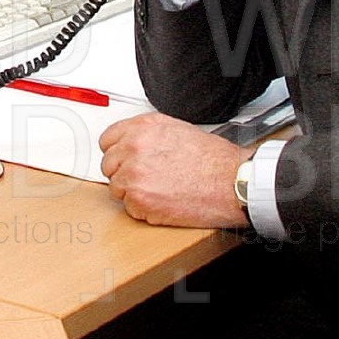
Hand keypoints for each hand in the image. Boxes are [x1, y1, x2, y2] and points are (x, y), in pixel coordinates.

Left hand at [98, 111, 250, 228]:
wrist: (231, 182)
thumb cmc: (213, 160)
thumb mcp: (178, 130)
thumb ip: (148, 135)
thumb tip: (132, 144)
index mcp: (143, 128)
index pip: (107, 140)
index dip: (117, 153)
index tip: (123, 160)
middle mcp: (134, 148)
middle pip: (108, 166)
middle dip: (124, 174)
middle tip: (147, 179)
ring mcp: (134, 174)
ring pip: (117, 189)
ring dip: (134, 193)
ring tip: (160, 190)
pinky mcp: (139, 199)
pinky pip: (129, 209)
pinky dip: (144, 210)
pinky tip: (164, 202)